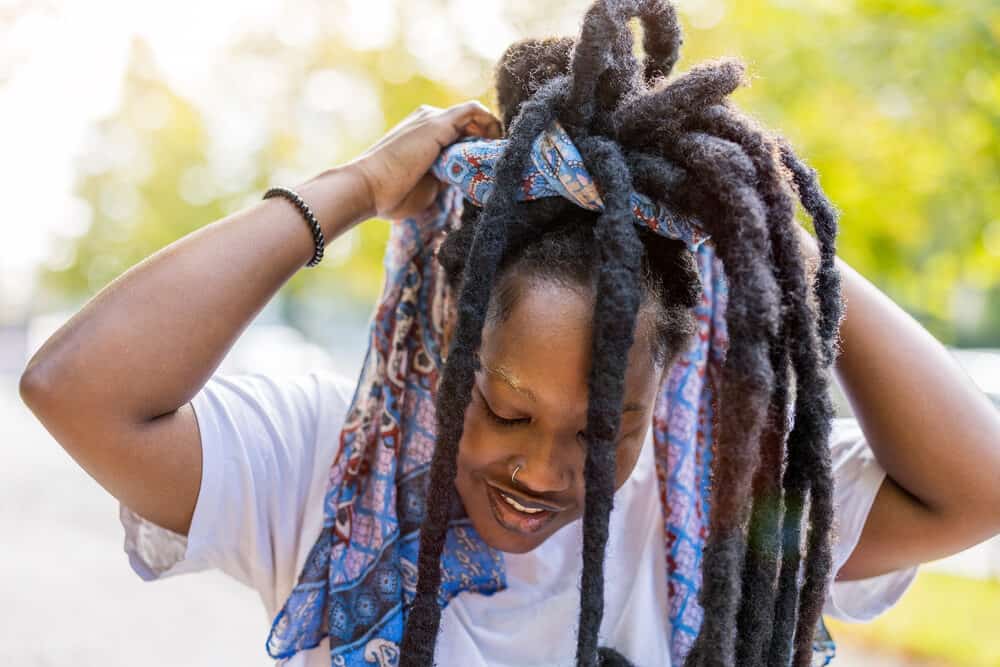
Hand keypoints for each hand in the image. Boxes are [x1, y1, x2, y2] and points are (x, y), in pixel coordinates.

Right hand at [348, 101, 501, 220]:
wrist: (368, 188)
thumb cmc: (392, 194)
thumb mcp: (429, 184)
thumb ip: (447, 174)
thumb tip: (465, 176)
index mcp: (423, 133)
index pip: (460, 131)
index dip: (479, 144)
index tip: (491, 164)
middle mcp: (427, 119)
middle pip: (470, 122)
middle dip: (489, 139)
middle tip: (501, 162)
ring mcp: (432, 118)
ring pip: (474, 115)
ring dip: (492, 133)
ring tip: (500, 156)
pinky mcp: (438, 123)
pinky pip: (474, 112)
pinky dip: (490, 124)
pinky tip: (495, 144)